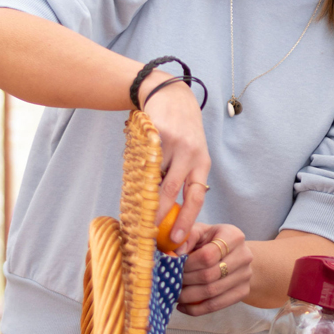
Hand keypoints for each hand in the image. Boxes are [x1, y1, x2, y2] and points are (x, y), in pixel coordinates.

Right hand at [139, 72, 210, 246]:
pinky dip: (134, 174)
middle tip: (149, 233)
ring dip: (143, 197)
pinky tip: (130, 184)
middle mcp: (191, 154)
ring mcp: (172, 143)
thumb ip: (182, 178)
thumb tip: (165, 213)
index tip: (176, 239)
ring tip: (136, 213)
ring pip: (153, 177)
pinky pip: (141, 160)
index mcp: (202, 163)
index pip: (196, 197)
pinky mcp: (155, 133)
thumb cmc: (181, 131)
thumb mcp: (192, 153)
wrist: (171, 94)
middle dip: (160, 215)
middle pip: (173, 191)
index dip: (186, 220)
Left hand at [177, 223, 252, 316]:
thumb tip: (176, 252)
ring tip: (174, 294)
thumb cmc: (211, 241)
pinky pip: (217, 305)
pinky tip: (183, 306)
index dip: (187, 264)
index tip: (174, 266)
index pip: (207, 256)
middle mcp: (244, 255)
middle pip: (209, 275)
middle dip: (186, 280)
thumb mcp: (200, 231)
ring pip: (212, 292)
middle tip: (171, 282)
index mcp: (233, 236)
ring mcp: (246, 275)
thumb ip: (187, 237)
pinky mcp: (243, 291)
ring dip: (188, 296)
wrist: (235, 254)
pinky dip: (196, 309)